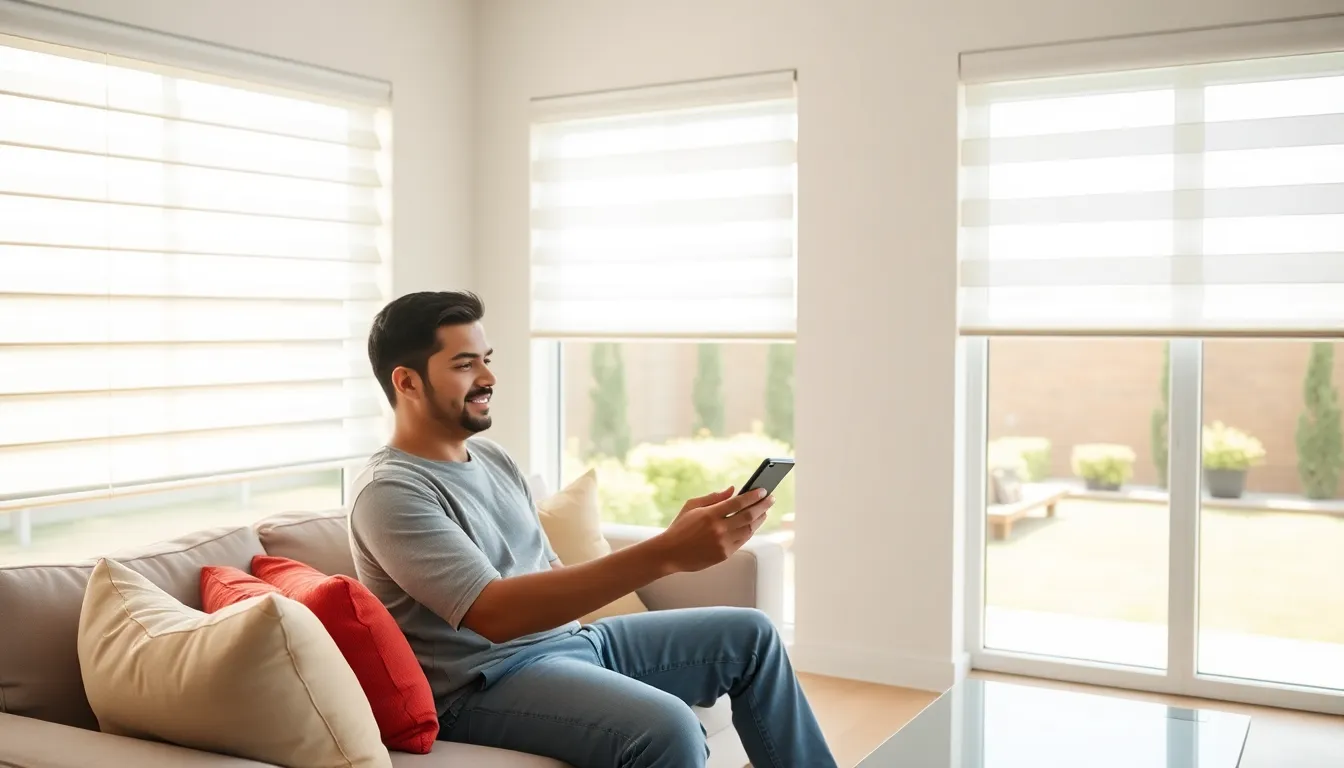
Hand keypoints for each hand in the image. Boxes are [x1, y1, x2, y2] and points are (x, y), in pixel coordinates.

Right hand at [654, 486, 774, 573]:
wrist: (669, 553)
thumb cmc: (680, 527)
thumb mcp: (692, 506)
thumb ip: (713, 497)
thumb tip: (733, 489)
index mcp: (710, 514)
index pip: (738, 502)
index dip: (753, 496)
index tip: (763, 490)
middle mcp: (718, 529)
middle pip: (748, 515)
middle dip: (762, 506)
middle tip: (771, 499)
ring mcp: (722, 543)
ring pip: (749, 529)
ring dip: (760, 519)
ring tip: (764, 511)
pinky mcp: (724, 554)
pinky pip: (743, 540)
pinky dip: (751, 531)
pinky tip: (754, 524)